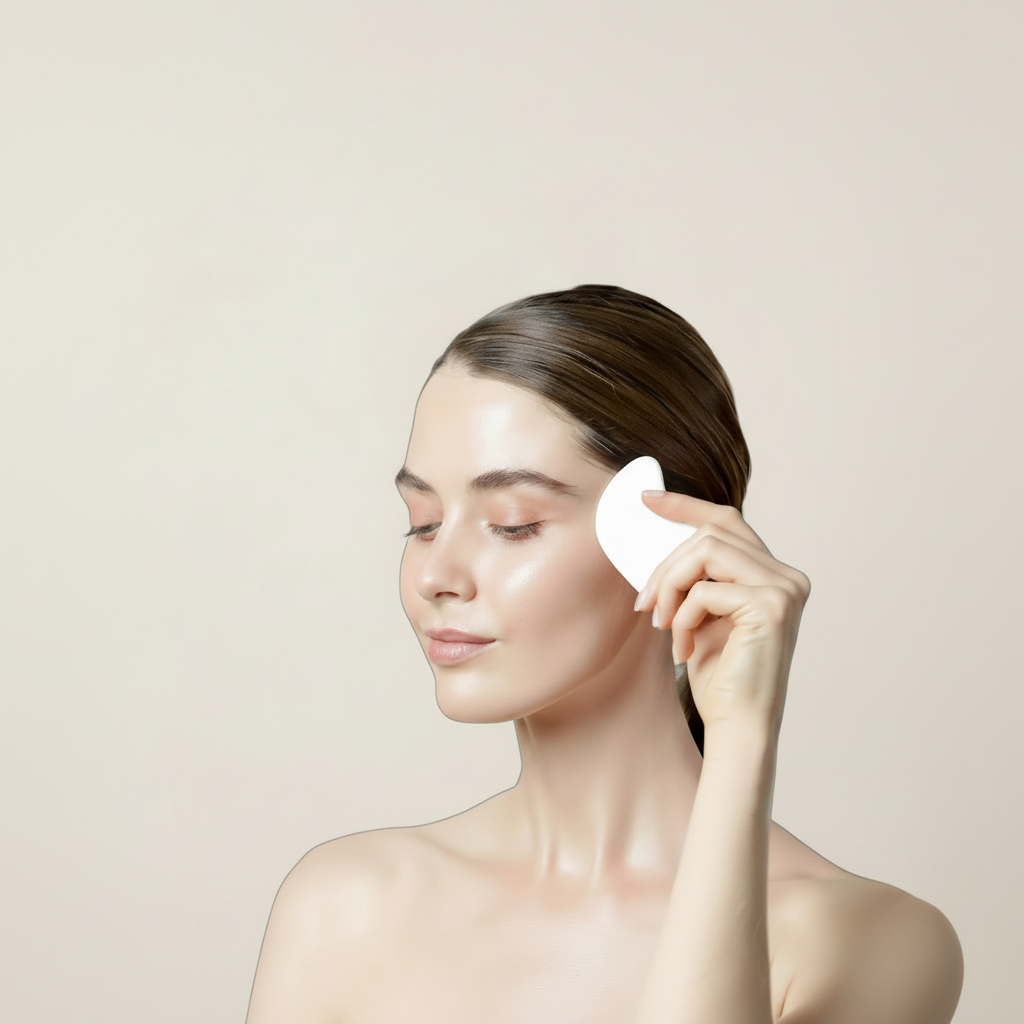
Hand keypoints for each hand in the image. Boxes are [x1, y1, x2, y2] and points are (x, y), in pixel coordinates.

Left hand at [634, 492, 809, 741]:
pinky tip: (682, 648)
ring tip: (662, 623)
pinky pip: (704, 591)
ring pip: (705, 552)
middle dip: (667, 563)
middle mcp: (787, 577)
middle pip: (711, 533)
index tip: (647, 500)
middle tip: (644, 601)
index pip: (727, 521)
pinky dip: (681, 617)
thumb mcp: (701, 614)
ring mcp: (784, 590)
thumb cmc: (719, 676)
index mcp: (774, 575)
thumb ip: (695, 576)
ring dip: (670, 585)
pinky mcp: (770, 608)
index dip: (686, 505)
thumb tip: (657, 538)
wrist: (737, 727)